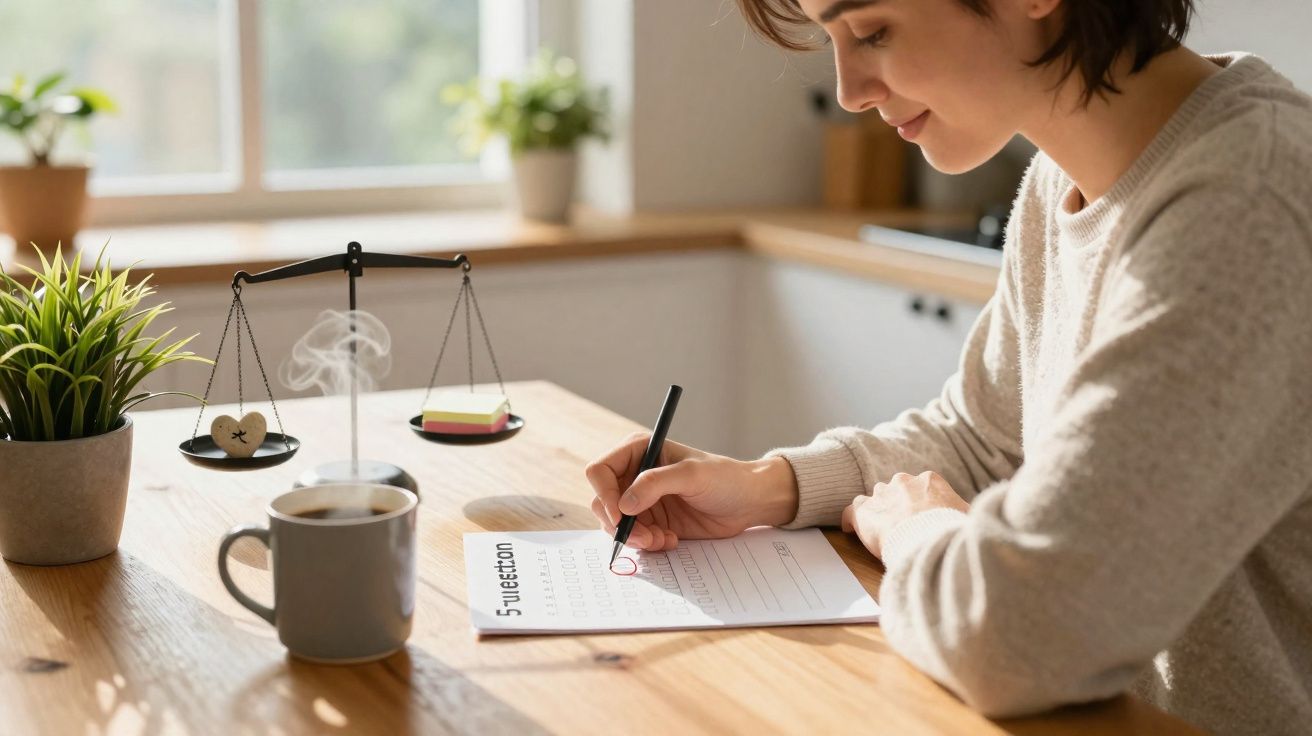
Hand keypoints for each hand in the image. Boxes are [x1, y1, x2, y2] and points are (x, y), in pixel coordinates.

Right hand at [585, 432, 798, 551]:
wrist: (748, 502)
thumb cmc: (725, 478)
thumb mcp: (692, 475)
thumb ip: (655, 483)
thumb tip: (623, 504)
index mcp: (639, 451)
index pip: (601, 471)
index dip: (605, 494)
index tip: (620, 515)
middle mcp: (635, 475)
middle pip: (603, 501)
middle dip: (619, 523)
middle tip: (644, 537)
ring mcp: (642, 500)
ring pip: (615, 524)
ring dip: (635, 537)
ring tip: (661, 539)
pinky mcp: (652, 521)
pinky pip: (634, 537)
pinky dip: (647, 544)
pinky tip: (669, 540)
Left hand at [841, 471, 968, 558]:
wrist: (931, 539)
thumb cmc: (952, 529)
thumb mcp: (968, 516)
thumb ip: (965, 513)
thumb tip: (976, 518)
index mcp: (930, 480)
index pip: (920, 486)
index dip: (919, 502)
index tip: (920, 515)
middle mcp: (903, 482)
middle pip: (895, 490)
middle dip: (897, 505)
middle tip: (901, 526)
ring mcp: (881, 495)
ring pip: (873, 499)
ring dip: (876, 512)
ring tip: (879, 530)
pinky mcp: (864, 511)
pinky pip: (851, 512)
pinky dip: (850, 520)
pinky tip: (851, 530)